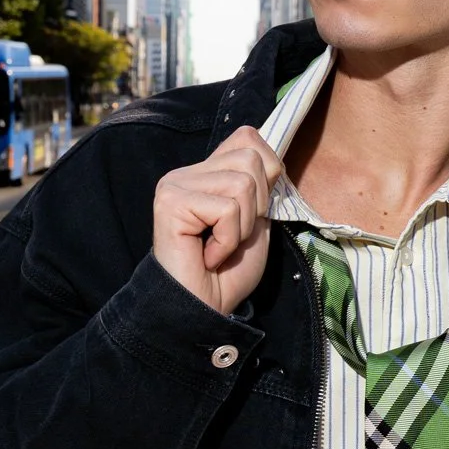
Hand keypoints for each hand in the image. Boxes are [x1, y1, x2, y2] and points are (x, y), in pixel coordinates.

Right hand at [151, 126, 282, 316]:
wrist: (201, 311)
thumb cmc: (227, 274)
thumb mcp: (256, 223)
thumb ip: (262, 189)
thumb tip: (277, 160)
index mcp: (205, 173)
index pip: (247, 137)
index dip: (267, 171)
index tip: (257, 212)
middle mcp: (186, 172)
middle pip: (250, 157)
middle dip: (258, 204)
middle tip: (234, 236)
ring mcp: (175, 184)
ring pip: (242, 183)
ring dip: (243, 226)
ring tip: (221, 247)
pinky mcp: (171, 202)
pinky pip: (227, 209)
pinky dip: (229, 240)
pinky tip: (210, 256)